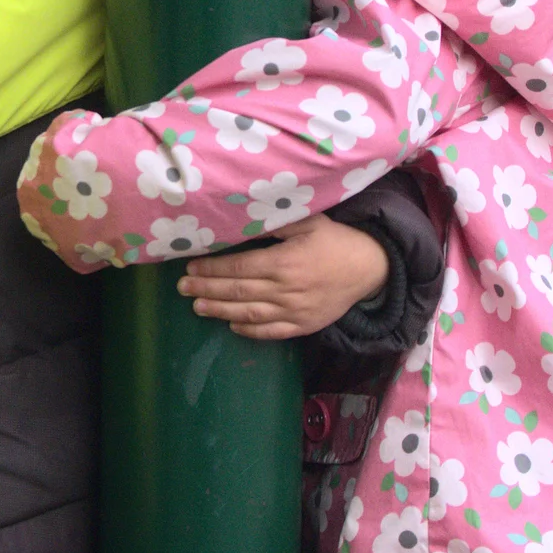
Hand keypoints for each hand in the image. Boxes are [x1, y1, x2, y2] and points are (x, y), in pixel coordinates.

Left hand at [177, 214, 388, 339]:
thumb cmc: (334, 240)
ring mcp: (295, 311)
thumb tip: (243, 220)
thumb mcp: (307, 221)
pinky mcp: (304, 325)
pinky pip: (272, 332)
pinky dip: (249, 331)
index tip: (191, 267)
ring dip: (220, 311)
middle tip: (182, 288)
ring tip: (197, 307)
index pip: (239, 267)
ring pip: (250, 314)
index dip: (212, 268)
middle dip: (206, 289)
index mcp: (285, 262)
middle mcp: (286, 289)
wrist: (370, 269)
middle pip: (238, 291)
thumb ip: (274, 223)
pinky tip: (231, 326)